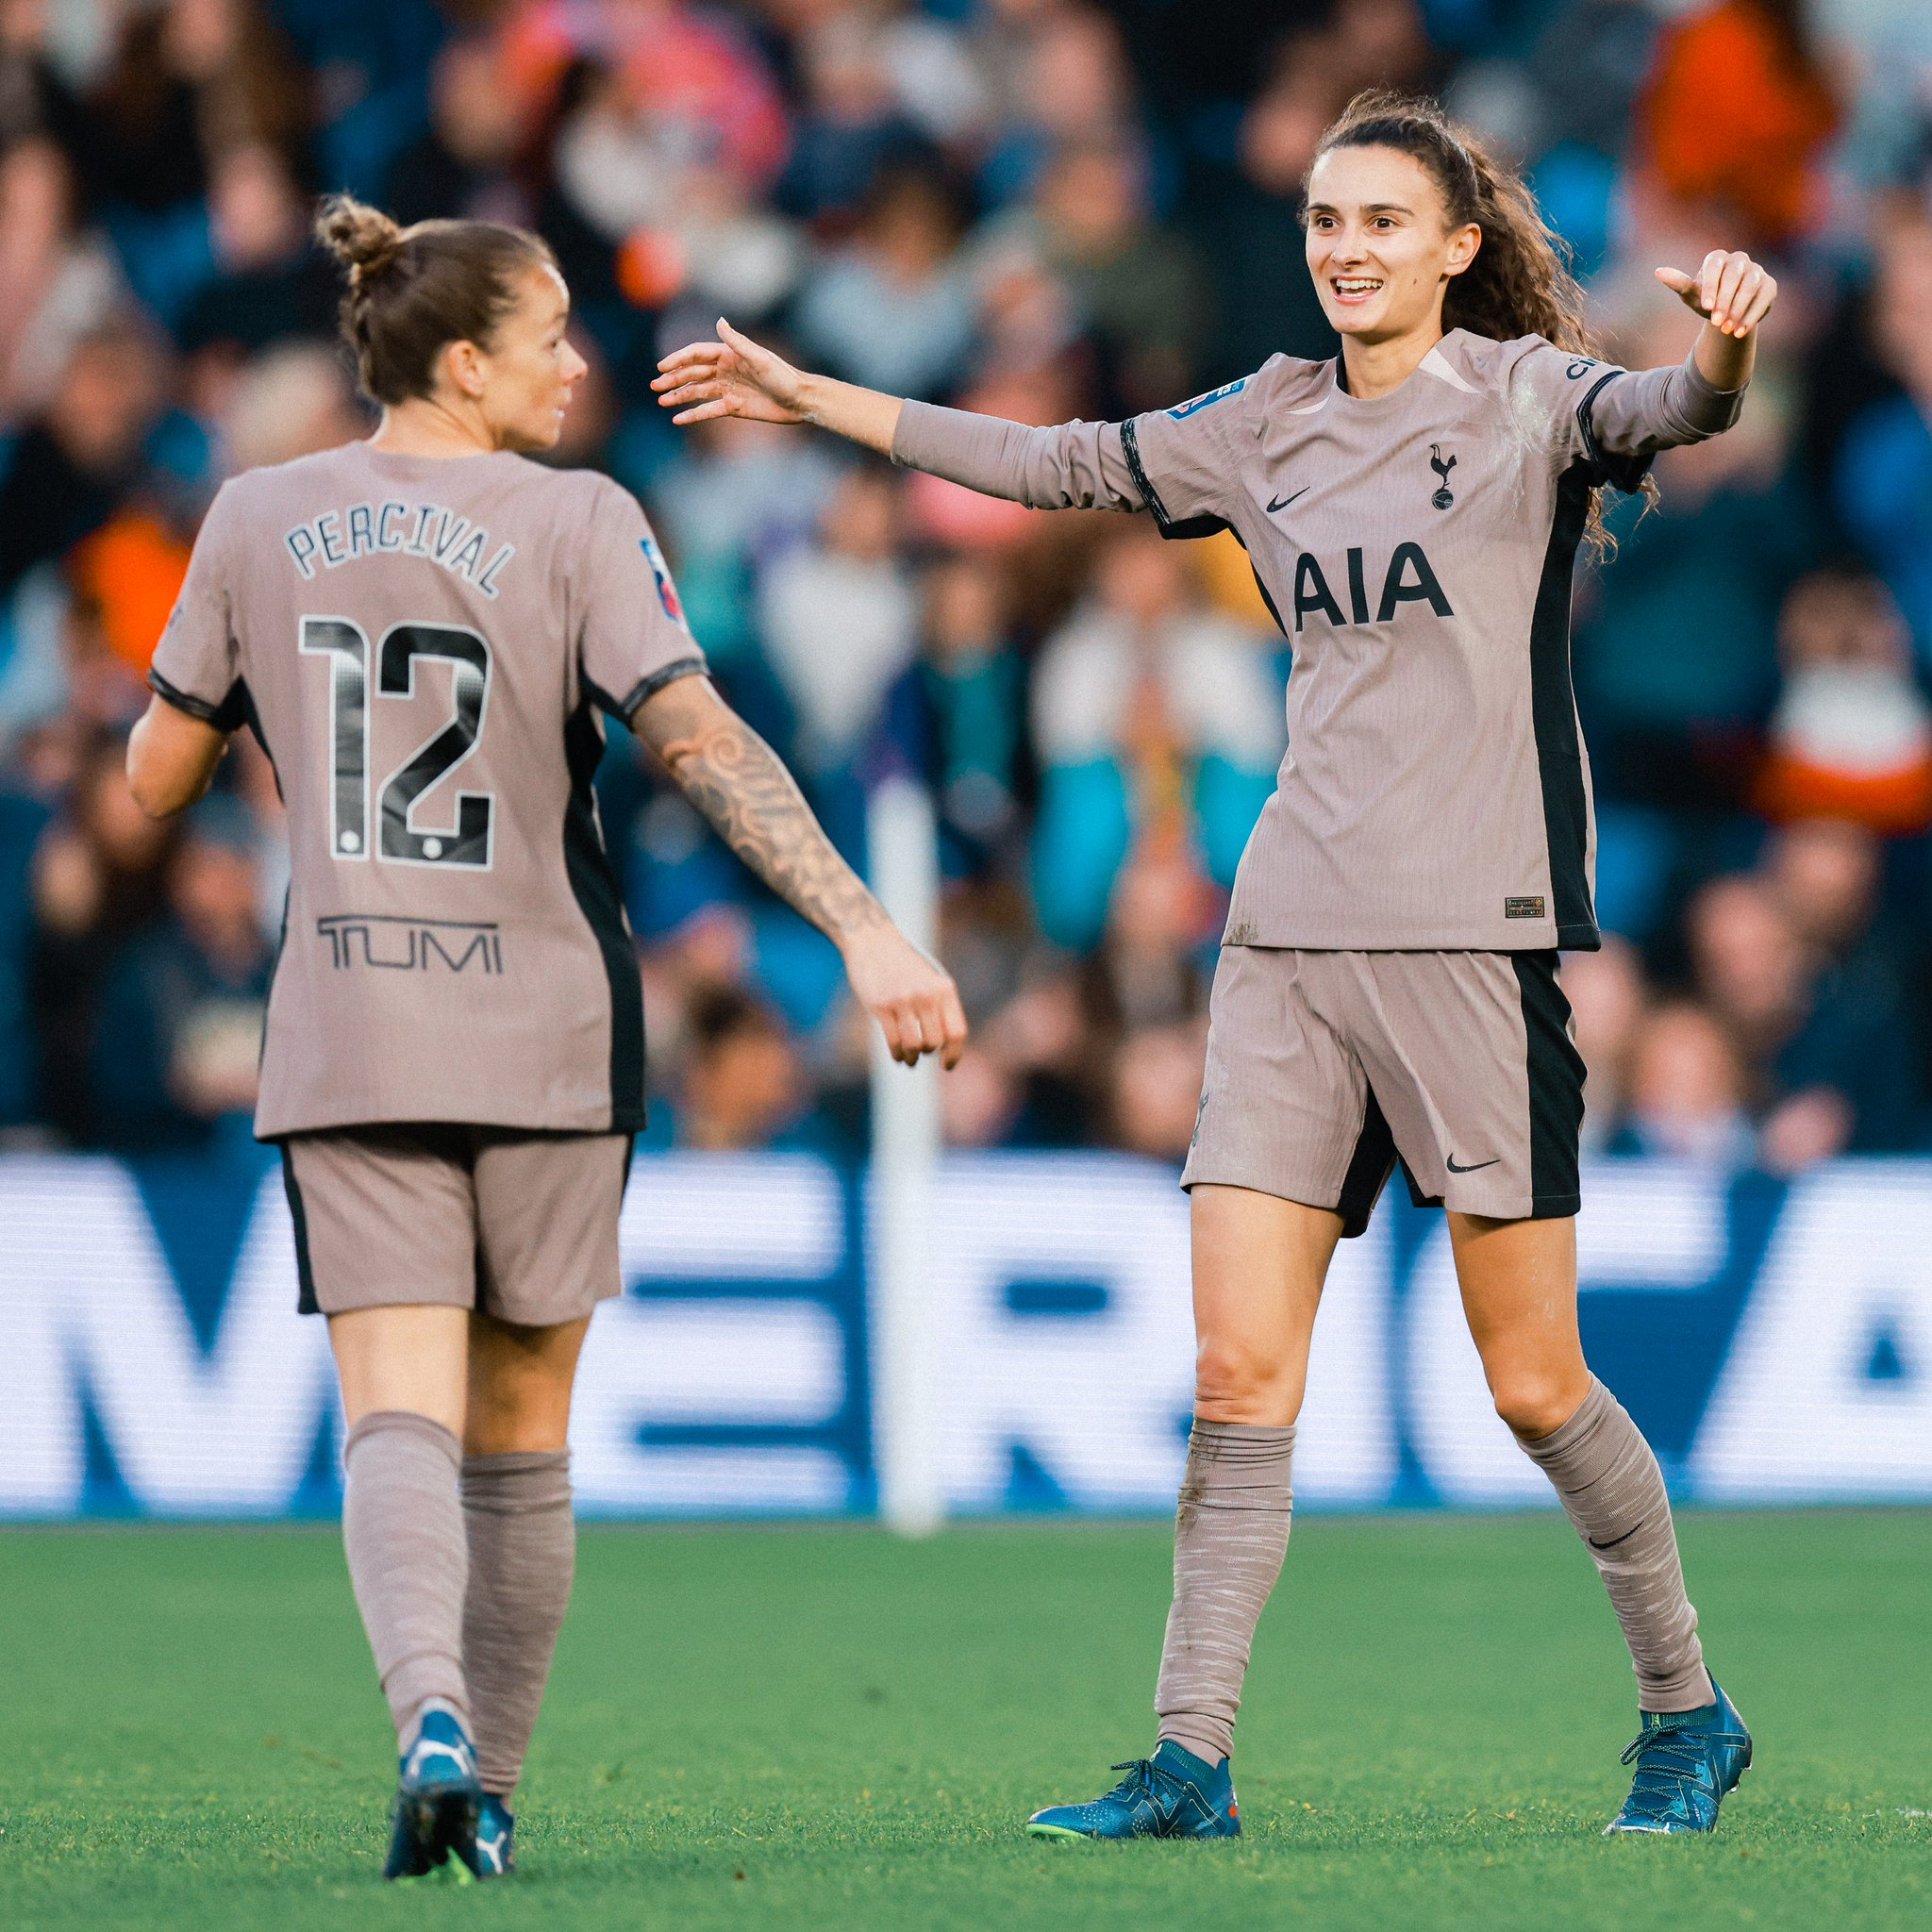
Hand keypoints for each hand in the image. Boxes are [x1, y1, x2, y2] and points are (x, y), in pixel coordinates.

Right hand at [653, 319, 808, 425]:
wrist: (800, 401)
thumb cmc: (784, 376)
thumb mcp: (760, 358)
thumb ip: (737, 342)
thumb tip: (719, 321)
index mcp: (730, 355)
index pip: (697, 354)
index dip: (678, 359)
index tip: (661, 367)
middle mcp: (726, 370)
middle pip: (693, 373)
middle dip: (673, 379)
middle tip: (654, 387)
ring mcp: (729, 389)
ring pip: (697, 392)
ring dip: (679, 396)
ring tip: (662, 402)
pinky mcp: (734, 407)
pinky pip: (709, 411)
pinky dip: (694, 415)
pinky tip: (678, 420)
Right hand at [840, 919, 968, 1069]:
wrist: (873, 940)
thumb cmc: (905, 963)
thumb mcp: (931, 978)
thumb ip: (941, 1005)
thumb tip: (948, 1043)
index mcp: (944, 988)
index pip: (956, 1032)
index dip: (954, 1053)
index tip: (947, 1065)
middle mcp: (926, 995)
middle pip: (934, 1042)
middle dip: (929, 1052)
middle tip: (923, 1053)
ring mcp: (903, 1000)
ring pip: (914, 1045)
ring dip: (912, 1058)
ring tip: (909, 1059)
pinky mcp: (880, 1005)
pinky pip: (894, 1041)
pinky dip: (897, 1055)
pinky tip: (897, 1056)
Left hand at [1655, 250, 1776, 338]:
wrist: (1727, 314)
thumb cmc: (1707, 301)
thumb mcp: (1691, 295)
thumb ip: (1678, 283)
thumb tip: (1658, 271)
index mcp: (1718, 258)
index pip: (1714, 265)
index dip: (1711, 285)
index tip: (1706, 307)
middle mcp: (1739, 260)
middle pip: (1733, 275)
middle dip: (1725, 300)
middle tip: (1717, 322)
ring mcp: (1757, 271)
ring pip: (1750, 285)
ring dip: (1738, 309)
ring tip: (1727, 330)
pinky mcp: (1769, 285)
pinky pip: (1763, 298)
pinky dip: (1751, 316)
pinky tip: (1739, 332)